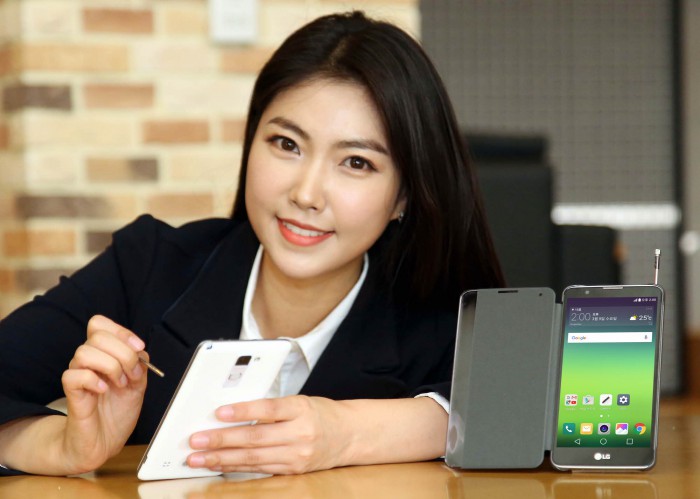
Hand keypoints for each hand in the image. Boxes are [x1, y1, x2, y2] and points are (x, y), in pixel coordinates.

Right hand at [59, 315, 148, 473]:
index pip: (99, 324)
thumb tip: (139, 350)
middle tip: (132, 374)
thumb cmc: (117, 412)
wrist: (104, 442)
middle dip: (123, 353)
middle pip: (97, 336)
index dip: (120, 331)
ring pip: (84, 352)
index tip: (139, 347)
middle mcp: (89, 361)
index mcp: (104, 354)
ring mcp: (79, 375)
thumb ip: (140, 364)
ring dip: (110, 367)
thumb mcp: (138, 384)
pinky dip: (94, 380)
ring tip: (119, 385)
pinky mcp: (71, 393)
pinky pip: (74, 375)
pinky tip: (104, 391)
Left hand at [186, 396, 349, 474]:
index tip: (219, 413)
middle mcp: (300, 433)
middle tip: (196, 440)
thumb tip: (230, 413)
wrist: (349, 435)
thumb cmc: (319, 413)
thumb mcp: (299, 401)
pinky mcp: (293, 471)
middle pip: (256, 437)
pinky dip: (236, 468)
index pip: (269, 408)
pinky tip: (218, 466)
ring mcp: (297, 456)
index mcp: (301, 409)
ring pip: (254, 458)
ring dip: (222, 459)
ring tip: (198, 458)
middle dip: (222, 440)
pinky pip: (260, 469)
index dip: (243, 411)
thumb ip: (271, 408)